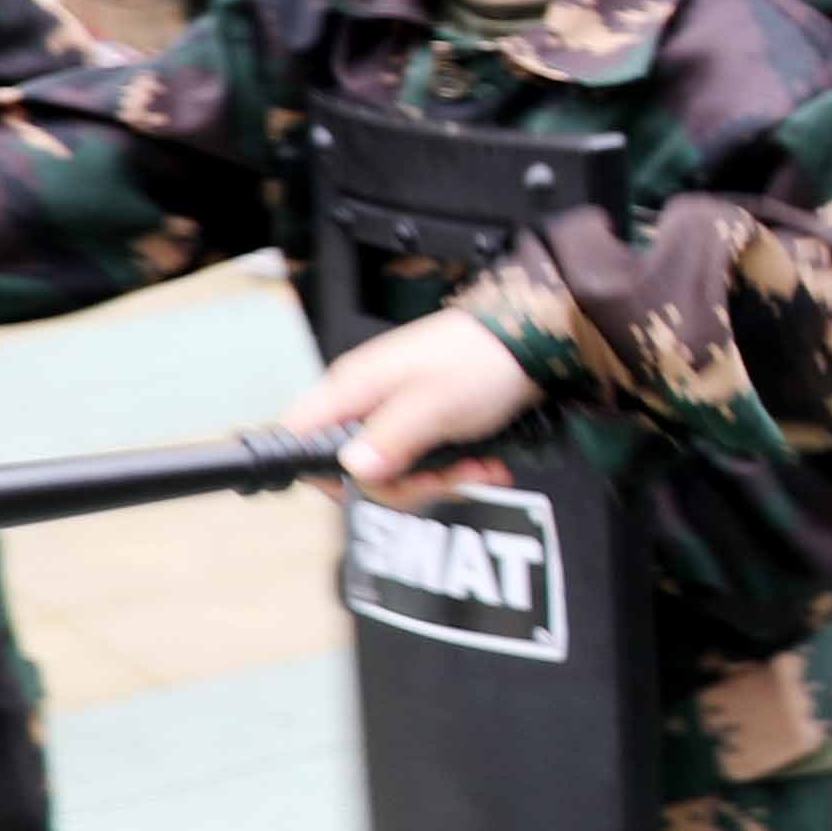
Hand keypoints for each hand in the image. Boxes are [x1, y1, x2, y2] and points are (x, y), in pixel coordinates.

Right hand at [292, 310, 547, 502]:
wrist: (532, 341)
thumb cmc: (480, 359)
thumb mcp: (434, 404)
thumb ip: (390, 438)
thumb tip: (353, 469)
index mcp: (351, 389)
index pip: (299, 436)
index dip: (321, 472)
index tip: (368, 489)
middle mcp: (364, 402)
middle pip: (354, 468)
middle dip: (405, 485)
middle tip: (446, 481)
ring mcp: (394, 414)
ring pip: (394, 471)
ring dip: (439, 481)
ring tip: (479, 472)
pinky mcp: (424, 423)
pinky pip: (424, 462)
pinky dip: (454, 471)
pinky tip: (484, 468)